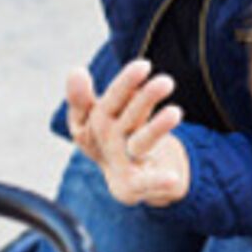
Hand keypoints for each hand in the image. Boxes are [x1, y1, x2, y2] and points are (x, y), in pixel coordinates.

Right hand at [65, 62, 190, 206]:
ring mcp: (122, 163)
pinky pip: (145, 183)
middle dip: (144, 100)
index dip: (125, 83)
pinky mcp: (133, 186)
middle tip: (165, 82)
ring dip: (156, 129)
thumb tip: (76, 71)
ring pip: (140, 143)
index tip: (143, 65)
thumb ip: (82, 96)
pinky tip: (172, 179)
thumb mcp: (91, 116)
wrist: (122, 177)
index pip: (111, 99)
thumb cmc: (109, 137)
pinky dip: (157, 182)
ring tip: (176, 113)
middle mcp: (109, 140)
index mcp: (98, 120)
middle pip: (128, 117)